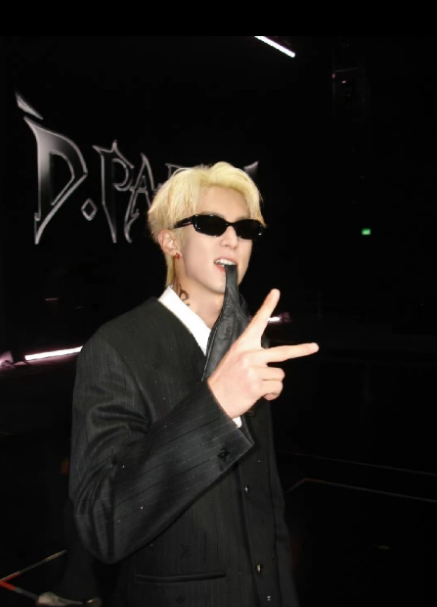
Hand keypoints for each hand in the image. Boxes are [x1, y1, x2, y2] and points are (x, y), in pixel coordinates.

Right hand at [207, 289, 318, 417]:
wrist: (213, 400)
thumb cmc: (225, 380)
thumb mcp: (234, 359)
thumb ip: (252, 355)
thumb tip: (274, 363)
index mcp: (242, 345)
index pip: (257, 322)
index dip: (267, 306)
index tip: (276, 292)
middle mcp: (248, 354)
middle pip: (283, 352)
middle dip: (301, 350)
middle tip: (315, 347)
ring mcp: (253, 370)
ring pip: (279, 375)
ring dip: (272, 384)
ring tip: (257, 387)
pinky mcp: (256, 385)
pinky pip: (276, 387)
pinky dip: (271, 394)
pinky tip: (260, 395)